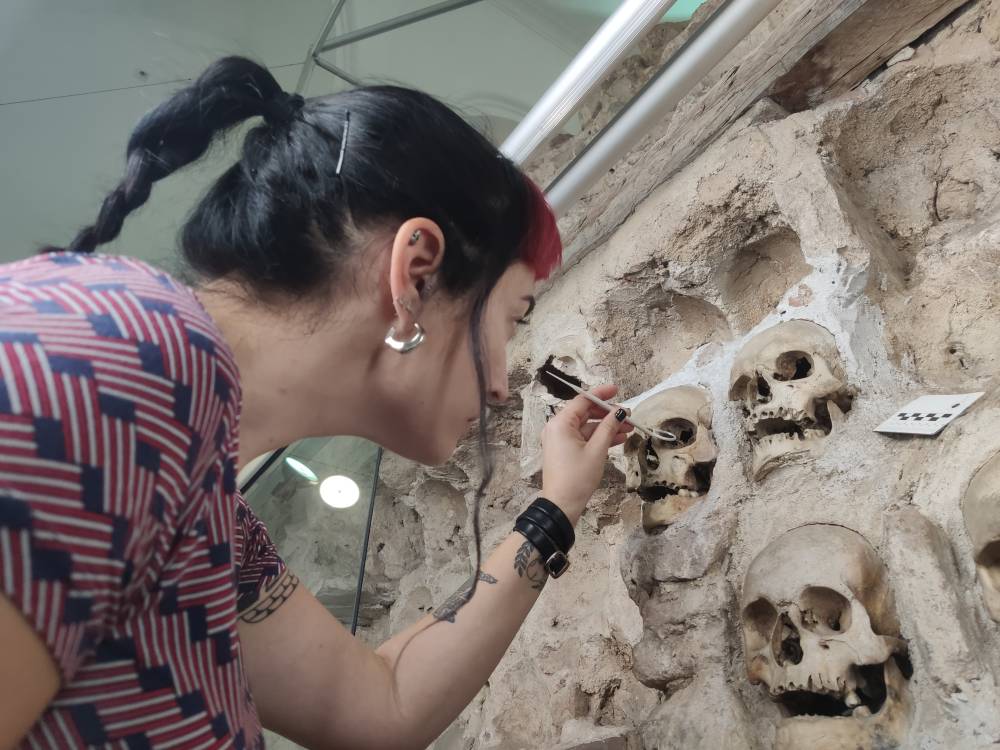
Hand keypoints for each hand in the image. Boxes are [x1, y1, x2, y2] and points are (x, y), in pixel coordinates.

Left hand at [540, 384, 632, 525]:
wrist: (562, 505)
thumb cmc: (577, 477)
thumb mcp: (597, 450)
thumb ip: (609, 428)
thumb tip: (620, 412)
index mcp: (560, 423)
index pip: (582, 400)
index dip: (601, 394)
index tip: (617, 390)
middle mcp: (557, 428)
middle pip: (585, 413)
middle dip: (607, 414)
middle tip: (628, 415)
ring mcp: (560, 440)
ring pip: (587, 427)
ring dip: (607, 427)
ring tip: (628, 428)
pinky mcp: (564, 451)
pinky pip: (583, 438)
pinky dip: (599, 438)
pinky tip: (618, 439)